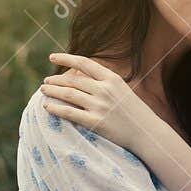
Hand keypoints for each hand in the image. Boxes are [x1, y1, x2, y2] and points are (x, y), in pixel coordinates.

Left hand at [40, 52, 162, 154]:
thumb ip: (104, 82)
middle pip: (73, 79)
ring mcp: (100, 106)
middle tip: (46, 81)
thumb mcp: (122, 89)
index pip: (83, 63)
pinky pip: (70, 113)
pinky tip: (47, 106)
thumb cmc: (134, 112)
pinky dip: (55, 108)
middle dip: (56, 79)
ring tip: (43, 90)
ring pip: (68, 94)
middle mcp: (105, 90)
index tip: (52, 57)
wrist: (147, 133)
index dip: (65, 58)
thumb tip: (82, 74)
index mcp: (112, 79)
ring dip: (53, 91)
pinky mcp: (96, 122)